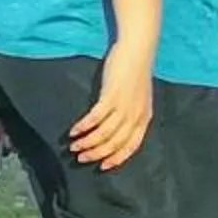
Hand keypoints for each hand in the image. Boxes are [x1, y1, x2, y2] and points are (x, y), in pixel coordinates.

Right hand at [69, 44, 154, 171]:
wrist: (138, 51)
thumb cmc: (135, 72)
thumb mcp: (138, 97)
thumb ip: (131, 113)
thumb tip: (116, 129)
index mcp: (144, 118)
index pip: (131, 146)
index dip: (116, 158)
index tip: (102, 166)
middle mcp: (135, 115)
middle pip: (115, 142)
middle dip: (97, 153)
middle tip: (81, 157)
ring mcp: (124, 106)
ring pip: (105, 133)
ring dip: (87, 142)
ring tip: (74, 146)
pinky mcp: (111, 96)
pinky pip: (96, 118)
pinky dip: (84, 127)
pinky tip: (74, 131)